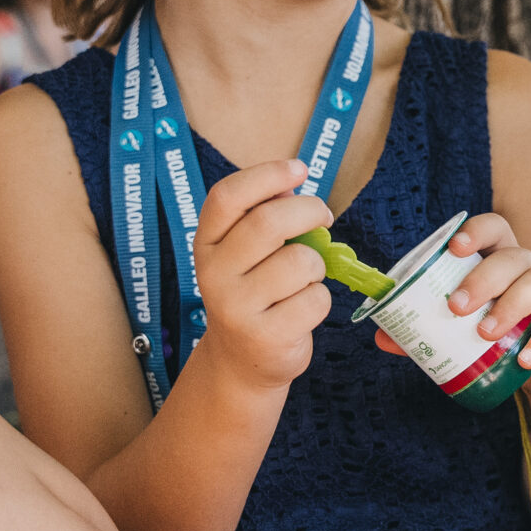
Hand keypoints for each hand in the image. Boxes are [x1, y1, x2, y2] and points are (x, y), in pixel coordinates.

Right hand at [187, 160, 335, 393]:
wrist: (240, 361)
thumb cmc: (254, 293)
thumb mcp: (245, 254)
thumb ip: (264, 219)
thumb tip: (294, 190)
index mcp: (206, 243)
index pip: (226, 197)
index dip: (266, 176)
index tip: (299, 169)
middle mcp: (214, 273)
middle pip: (268, 223)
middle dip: (308, 211)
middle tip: (323, 217)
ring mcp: (236, 307)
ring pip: (300, 262)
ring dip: (317, 264)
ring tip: (306, 277)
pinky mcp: (265, 335)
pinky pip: (314, 299)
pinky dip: (320, 299)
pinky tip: (303, 308)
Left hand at [375, 211, 530, 406]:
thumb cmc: (508, 344)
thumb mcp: (469, 335)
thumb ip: (431, 332)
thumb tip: (383, 337)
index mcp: (507, 263)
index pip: (496, 229)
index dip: (476, 232)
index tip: (453, 248)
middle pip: (512, 257)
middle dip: (482, 278)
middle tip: (456, 307)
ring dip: (509, 306)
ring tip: (485, 334)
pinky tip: (526, 358)